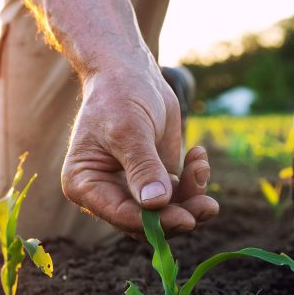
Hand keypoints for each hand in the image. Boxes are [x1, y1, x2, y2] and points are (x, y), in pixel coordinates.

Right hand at [61, 62, 218, 236]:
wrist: (130, 72)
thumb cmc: (118, 96)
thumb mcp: (128, 130)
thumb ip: (143, 167)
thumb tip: (156, 204)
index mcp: (85, 185)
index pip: (119, 215)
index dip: (153, 222)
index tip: (185, 218)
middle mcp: (106, 193)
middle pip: (145, 222)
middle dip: (178, 215)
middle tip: (208, 206)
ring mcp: (132, 189)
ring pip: (166, 214)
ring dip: (191, 197)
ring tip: (201, 167)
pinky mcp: (156, 180)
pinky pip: (179, 196)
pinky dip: (194, 181)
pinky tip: (198, 156)